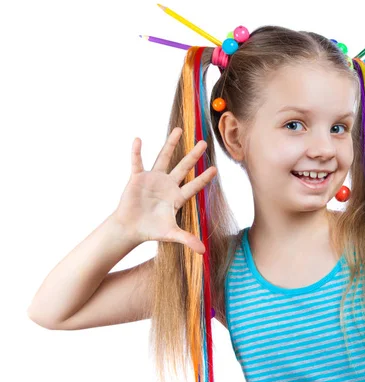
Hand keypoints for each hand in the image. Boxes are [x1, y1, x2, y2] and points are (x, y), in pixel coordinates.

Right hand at [112, 127, 216, 253]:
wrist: (131, 228)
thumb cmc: (152, 230)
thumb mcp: (171, 235)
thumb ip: (187, 240)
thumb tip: (203, 251)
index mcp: (177, 197)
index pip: (194, 186)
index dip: (204, 178)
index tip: (215, 169)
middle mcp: (168, 184)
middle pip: (183, 167)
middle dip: (193, 156)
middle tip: (204, 142)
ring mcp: (153, 179)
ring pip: (164, 157)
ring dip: (170, 144)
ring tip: (179, 129)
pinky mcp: (137, 178)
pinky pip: (137, 162)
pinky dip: (137, 152)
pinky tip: (138, 140)